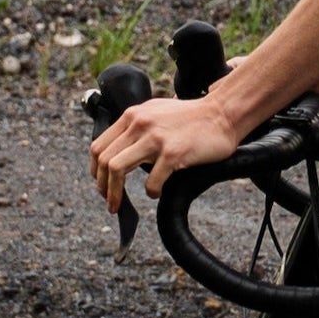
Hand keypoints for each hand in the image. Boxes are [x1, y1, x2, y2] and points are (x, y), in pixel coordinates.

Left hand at [89, 94, 245, 213]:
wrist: (222, 114)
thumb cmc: (193, 118)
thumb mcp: (156, 112)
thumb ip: (137, 127)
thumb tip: (120, 151)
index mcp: (132, 115)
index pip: (99, 145)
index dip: (96, 170)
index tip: (102, 184)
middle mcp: (139, 124)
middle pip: (104, 160)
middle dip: (102, 186)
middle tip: (109, 201)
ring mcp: (155, 138)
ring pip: (116, 169)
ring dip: (114, 193)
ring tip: (119, 205)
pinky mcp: (173, 153)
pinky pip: (150, 181)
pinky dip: (150, 192)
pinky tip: (156, 193)